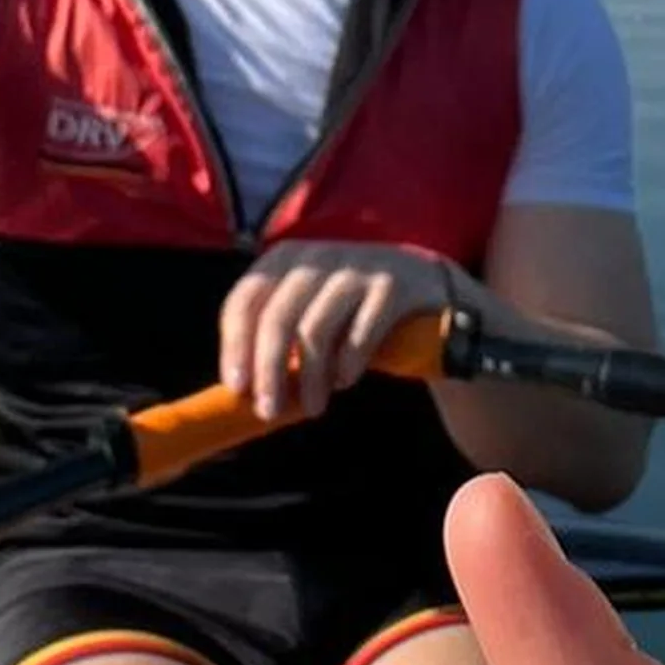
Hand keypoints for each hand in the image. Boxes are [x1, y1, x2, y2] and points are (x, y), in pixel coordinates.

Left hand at [218, 240, 461, 422]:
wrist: (429, 290)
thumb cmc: (353, 312)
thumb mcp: (310, 313)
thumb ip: (277, 340)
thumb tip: (243, 391)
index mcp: (286, 258)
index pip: (245, 299)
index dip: (235, 345)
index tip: (236, 388)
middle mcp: (318, 254)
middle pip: (276, 317)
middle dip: (267, 369)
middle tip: (268, 409)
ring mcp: (357, 265)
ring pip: (316, 329)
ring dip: (310, 377)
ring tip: (314, 408)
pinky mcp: (393, 284)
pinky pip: (360, 332)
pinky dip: (348, 363)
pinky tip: (345, 380)